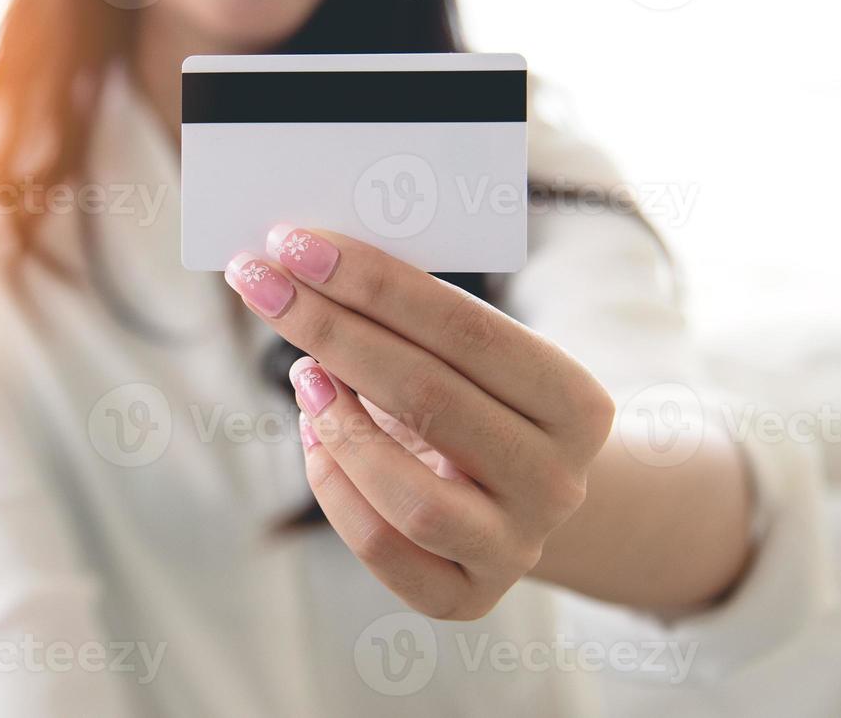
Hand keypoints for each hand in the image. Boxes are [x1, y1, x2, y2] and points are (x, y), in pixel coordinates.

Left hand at [224, 225, 615, 619]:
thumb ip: (415, 321)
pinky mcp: (468, 598)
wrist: (529, 498)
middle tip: (261, 283)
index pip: (468, 330)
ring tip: (300, 372)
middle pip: (429, 398)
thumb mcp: (474, 359)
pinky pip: (384, 549)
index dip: (375, 283)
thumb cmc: (483, 402)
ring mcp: (517, 547)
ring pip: (409, 495)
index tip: (295, 243)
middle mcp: (559, 481)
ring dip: (337, 422)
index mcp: (579, 403)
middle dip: (329, 328)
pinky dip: (335, 489)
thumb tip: (306, 264)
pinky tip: (313, 436)